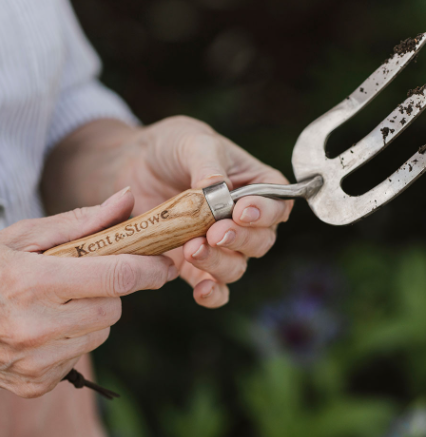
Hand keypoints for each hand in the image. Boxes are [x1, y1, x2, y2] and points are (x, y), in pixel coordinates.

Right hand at [0, 189, 175, 397]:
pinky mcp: (33, 383)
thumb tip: (129, 199)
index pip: (116, 276)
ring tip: (59, 302)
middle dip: (111, 291)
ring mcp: (31, 361)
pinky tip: (48, 327)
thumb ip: (83, 220)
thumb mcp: (29, 235)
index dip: (150, 269)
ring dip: (93, 316)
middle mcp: (33, 327)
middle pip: (113, 308)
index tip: (165, 264)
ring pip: (100, 333)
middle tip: (86, 278)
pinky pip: (80, 357)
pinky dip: (74, 340)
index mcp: (32, 281)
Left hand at [116, 116, 293, 308]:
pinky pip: (213, 286)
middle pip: (261, 241)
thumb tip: (217, 189)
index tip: (241, 211)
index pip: (277, 204)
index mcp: (254, 186)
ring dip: (219, 263)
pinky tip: (201, 290)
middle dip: (240, 240)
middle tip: (215, 232)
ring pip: (236, 266)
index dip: (265, 212)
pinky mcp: (194, 262)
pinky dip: (211, 293)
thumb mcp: (194, 143)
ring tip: (193, 249)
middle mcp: (243, 220)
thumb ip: (208, 165)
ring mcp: (220, 243)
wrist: (137, 163)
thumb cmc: (175, 146)